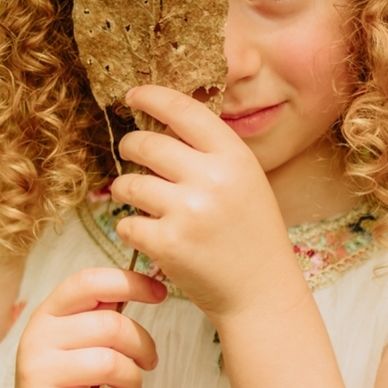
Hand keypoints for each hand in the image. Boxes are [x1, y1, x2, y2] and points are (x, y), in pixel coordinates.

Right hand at [11, 268, 165, 387]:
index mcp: (48, 314)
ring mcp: (36, 375)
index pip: (89, 282)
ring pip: (110, 364)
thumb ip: (103, 312)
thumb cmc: (69, 382)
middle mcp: (36, 338)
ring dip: (134, 379)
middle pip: (110, 325)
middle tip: (148, 361)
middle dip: (143, 344)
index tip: (160, 293)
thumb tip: (150, 282)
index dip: (129, 282)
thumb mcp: (80, 340)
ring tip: (131, 387)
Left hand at [110, 85, 298, 319]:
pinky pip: (126, 221)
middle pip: (146, 143)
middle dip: (131, 146)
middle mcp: (212, 179)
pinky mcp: (167, 243)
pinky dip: (132, 228)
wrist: (261, 292)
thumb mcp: (246, 181)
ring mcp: (188, 211)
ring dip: (126, 190)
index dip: (152, 97)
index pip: (183, 110)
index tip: (133, 95)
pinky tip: (151, 234)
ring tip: (144, 200)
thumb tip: (162, 120)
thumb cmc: (251, 234)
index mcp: (235, 157)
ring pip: (128, 182)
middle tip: (132, 154)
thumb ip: (211, 152)